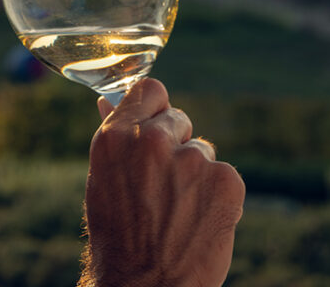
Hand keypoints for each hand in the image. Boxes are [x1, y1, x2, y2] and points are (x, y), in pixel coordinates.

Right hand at [82, 79, 244, 286]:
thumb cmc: (118, 238)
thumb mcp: (103, 180)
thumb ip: (115, 138)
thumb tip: (108, 101)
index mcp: (116, 136)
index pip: (150, 90)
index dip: (155, 110)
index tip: (156, 128)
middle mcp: (152, 141)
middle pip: (179, 118)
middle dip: (176, 146)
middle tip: (164, 187)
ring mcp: (192, 160)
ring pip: (203, 151)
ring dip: (196, 175)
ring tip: (178, 212)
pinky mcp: (225, 181)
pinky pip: (225, 175)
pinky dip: (219, 197)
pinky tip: (199, 221)